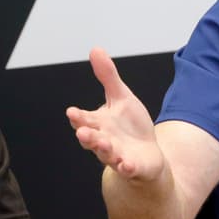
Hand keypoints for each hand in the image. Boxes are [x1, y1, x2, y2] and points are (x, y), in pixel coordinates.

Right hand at [66, 48, 166, 181]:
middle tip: (82, 132)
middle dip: (86, 135)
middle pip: (92, 139)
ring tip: (103, 144)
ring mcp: (116, 156)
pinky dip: (126, 167)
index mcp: (98, 123)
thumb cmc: (130, 127)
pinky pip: (127, 168)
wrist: (146, 155)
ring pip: (106, 154)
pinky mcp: (131, 167)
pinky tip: (127, 164)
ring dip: (103, 149)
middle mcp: (104, 141)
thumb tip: (95, 50)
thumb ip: (107, 76)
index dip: (78, 117)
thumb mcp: (121, 97)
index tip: (72, 112)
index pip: (85, 119)